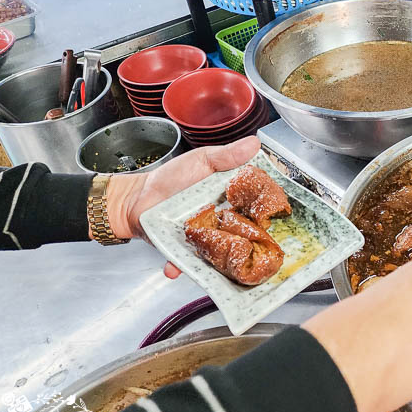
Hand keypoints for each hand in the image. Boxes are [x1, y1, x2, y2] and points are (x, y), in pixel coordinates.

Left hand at [103, 137, 260, 276]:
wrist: (139, 197)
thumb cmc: (172, 178)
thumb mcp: (202, 160)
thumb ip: (227, 155)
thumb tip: (254, 144)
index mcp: (233, 200)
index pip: (257, 208)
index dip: (267, 213)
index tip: (273, 215)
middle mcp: (224, 223)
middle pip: (245, 235)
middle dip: (251, 242)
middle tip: (252, 244)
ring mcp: (207, 239)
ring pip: (221, 254)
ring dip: (221, 261)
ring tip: (220, 262)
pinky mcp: (186, 251)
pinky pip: (188, 263)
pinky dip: (180, 267)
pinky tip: (174, 267)